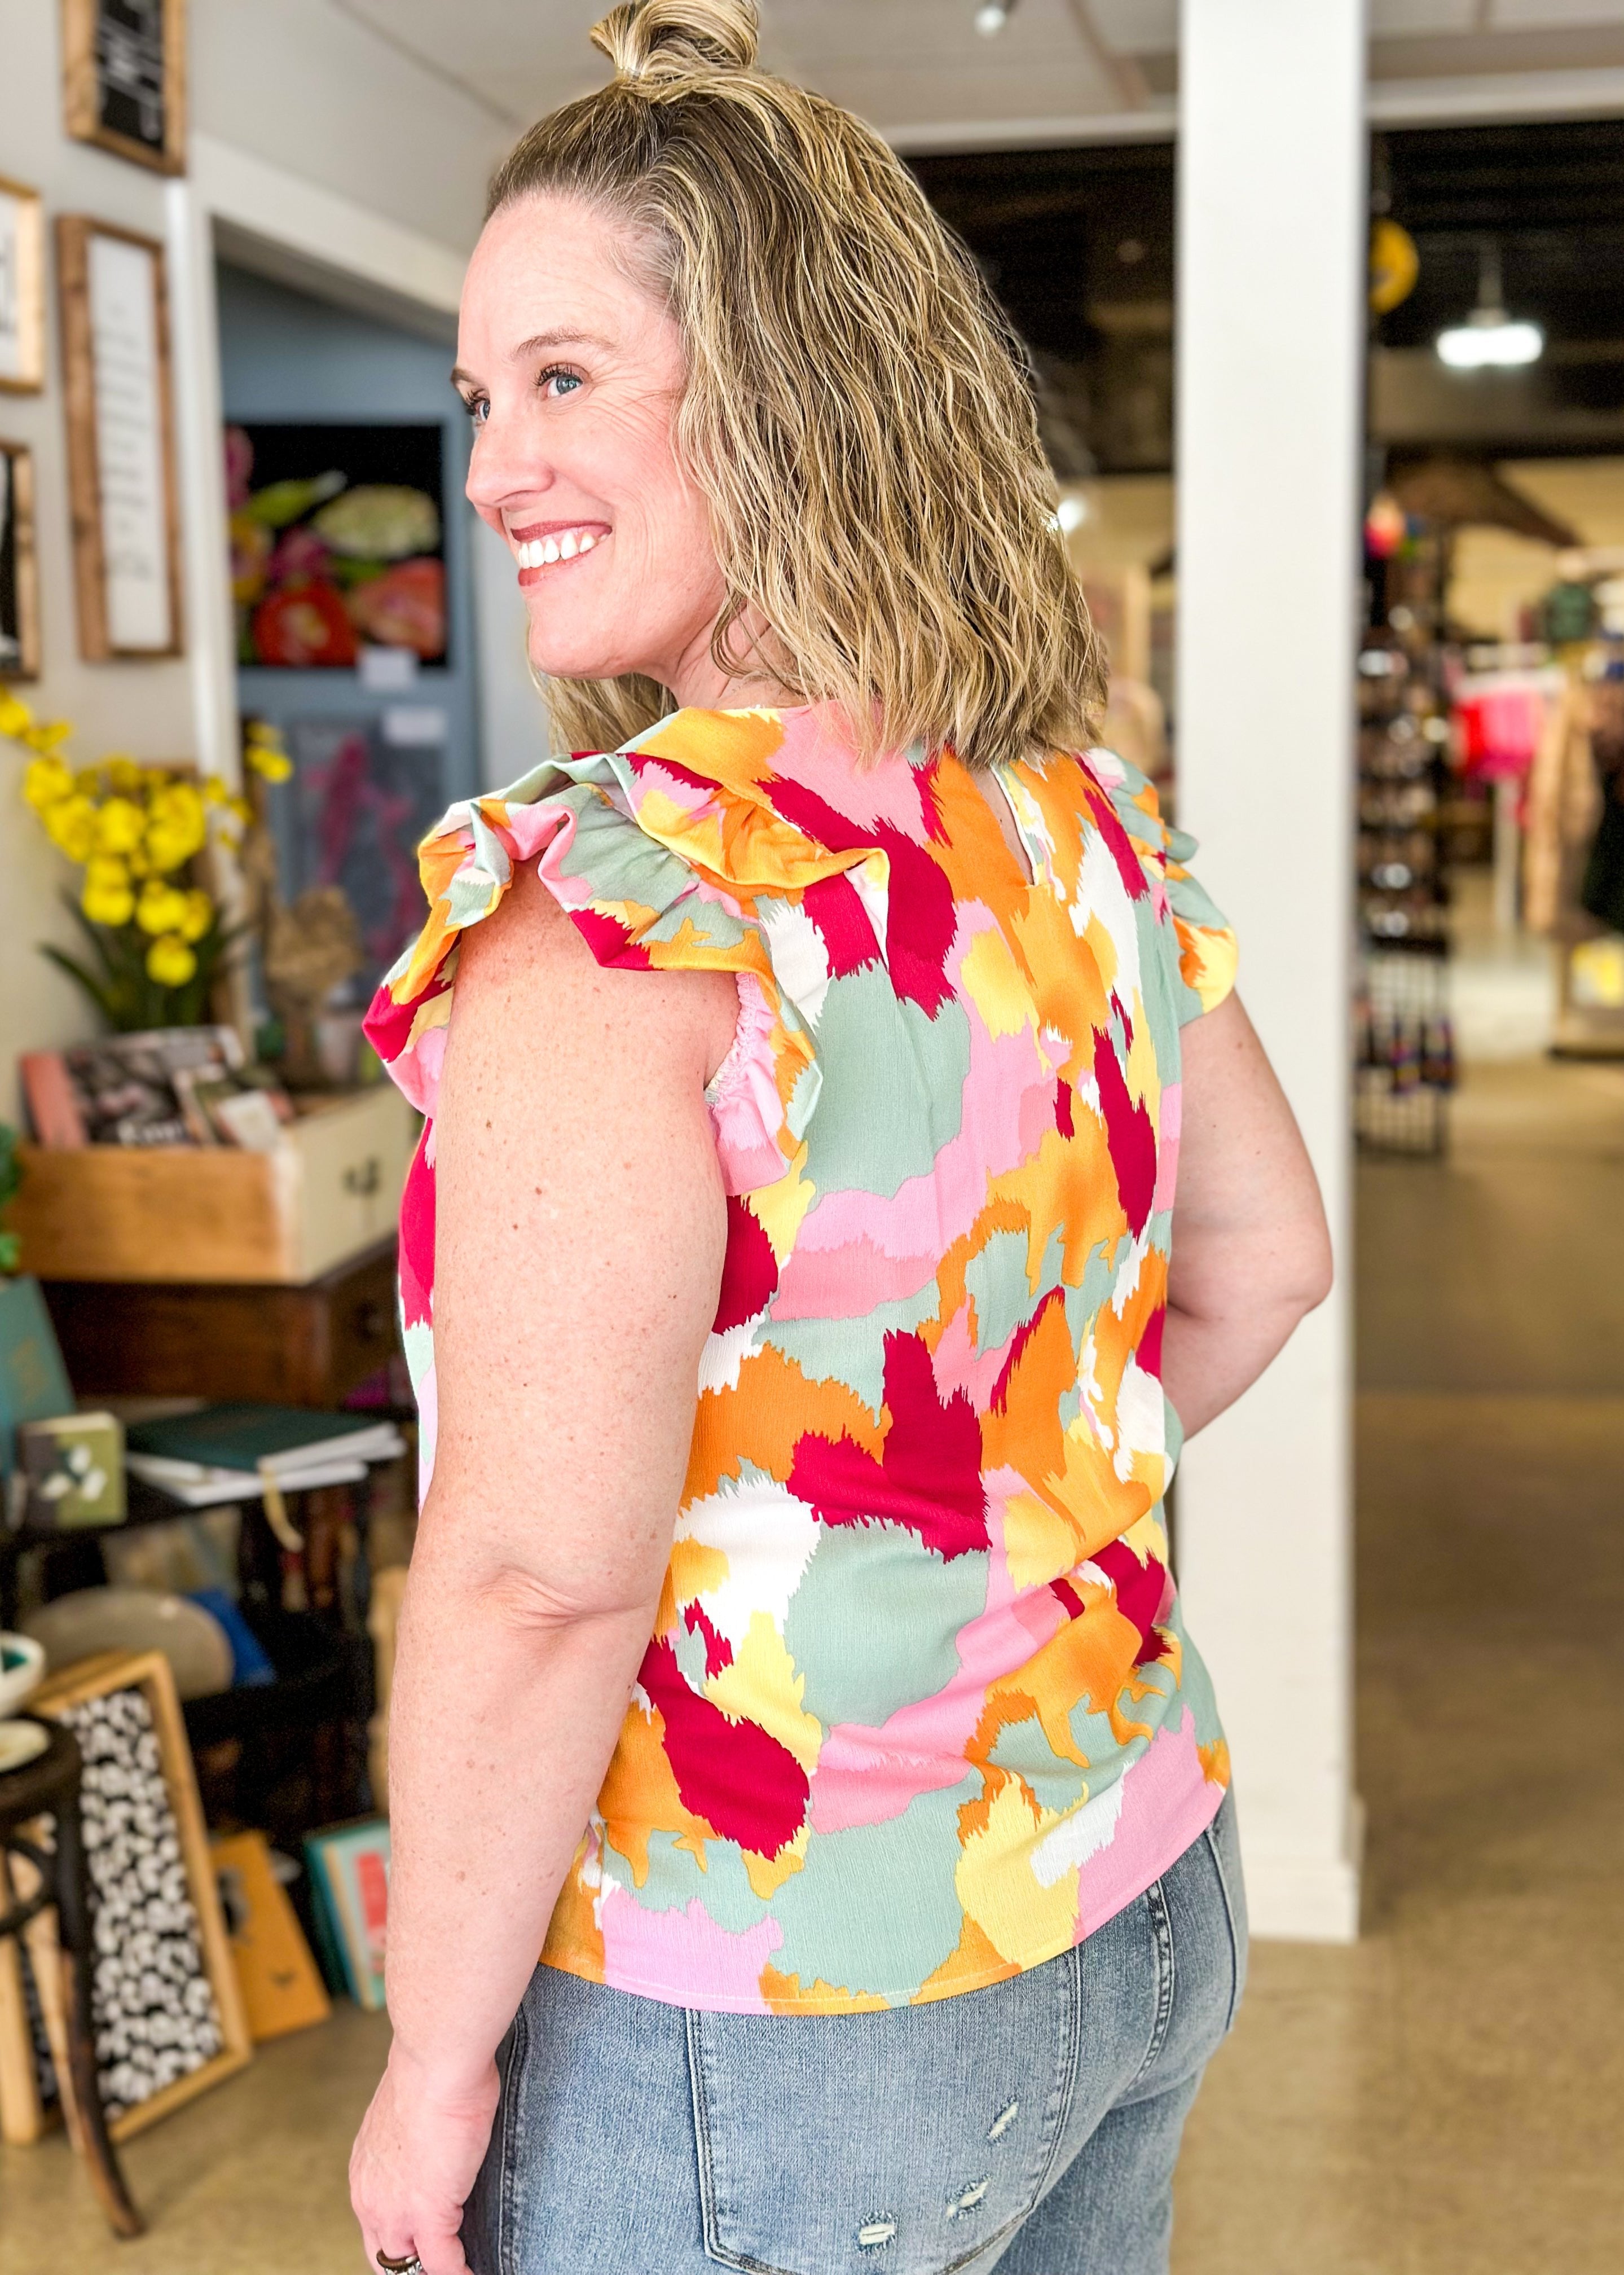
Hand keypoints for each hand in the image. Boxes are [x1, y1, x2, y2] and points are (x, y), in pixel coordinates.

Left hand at [350, 2041, 500, 2274]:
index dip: (397, 2240)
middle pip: (383, 2258)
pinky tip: (475, 2272)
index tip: (420, 2242)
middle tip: (436, 2264)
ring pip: (407, 2267)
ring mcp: (396, 2211)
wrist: (435, 2061)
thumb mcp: (409, 2110)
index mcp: (365, 2171)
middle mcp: (370, 2198)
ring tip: (457, 2267)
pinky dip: (460, 2273)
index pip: (374, 2224)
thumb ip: (413, 2135)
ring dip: (432, 2271)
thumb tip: (436, 2132)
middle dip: (408, 2267)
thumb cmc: (431, 2070)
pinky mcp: (428, 2215)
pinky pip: (443, 2264)